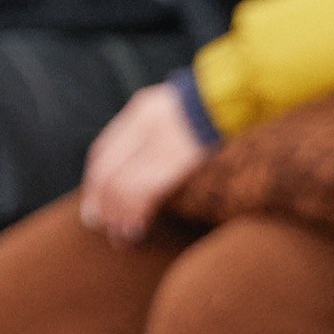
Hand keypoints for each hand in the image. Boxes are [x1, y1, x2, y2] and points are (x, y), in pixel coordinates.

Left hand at [79, 81, 210, 242]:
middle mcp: (145, 123)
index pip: (102, 150)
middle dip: (101, 202)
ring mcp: (162, 139)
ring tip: (121, 234)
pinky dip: (136, 212)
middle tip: (99, 225)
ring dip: (118, 214)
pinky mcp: (180, 157)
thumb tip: (134, 166)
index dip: (93, 182)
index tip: (95, 204)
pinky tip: (138, 226)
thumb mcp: (176, 107)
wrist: (240, 98)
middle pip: (108, 171)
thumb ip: (153, 128)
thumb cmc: (215, 108)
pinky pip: (145, 189)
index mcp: (142, 110)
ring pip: (123, 185)